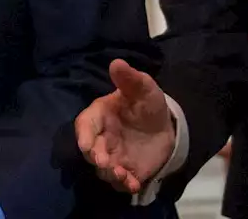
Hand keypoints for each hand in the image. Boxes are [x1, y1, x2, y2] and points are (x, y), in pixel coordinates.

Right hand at [74, 59, 175, 193]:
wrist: (163, 126)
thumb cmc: (146, 104)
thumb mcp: (143, 88)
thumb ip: (129, 78)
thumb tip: (116, 63)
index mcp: (100, 115)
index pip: (85, 124)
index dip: (84, 135)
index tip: (86, 144)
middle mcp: (102, 138)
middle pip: (91, 150)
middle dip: (95, 157)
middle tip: (104, 162)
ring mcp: (112, 157)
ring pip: (103, 169)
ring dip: (110, 173)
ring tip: (122, 174)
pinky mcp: (126, 171)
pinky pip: (121, 182)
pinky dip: (125, 185)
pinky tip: (134, 184)